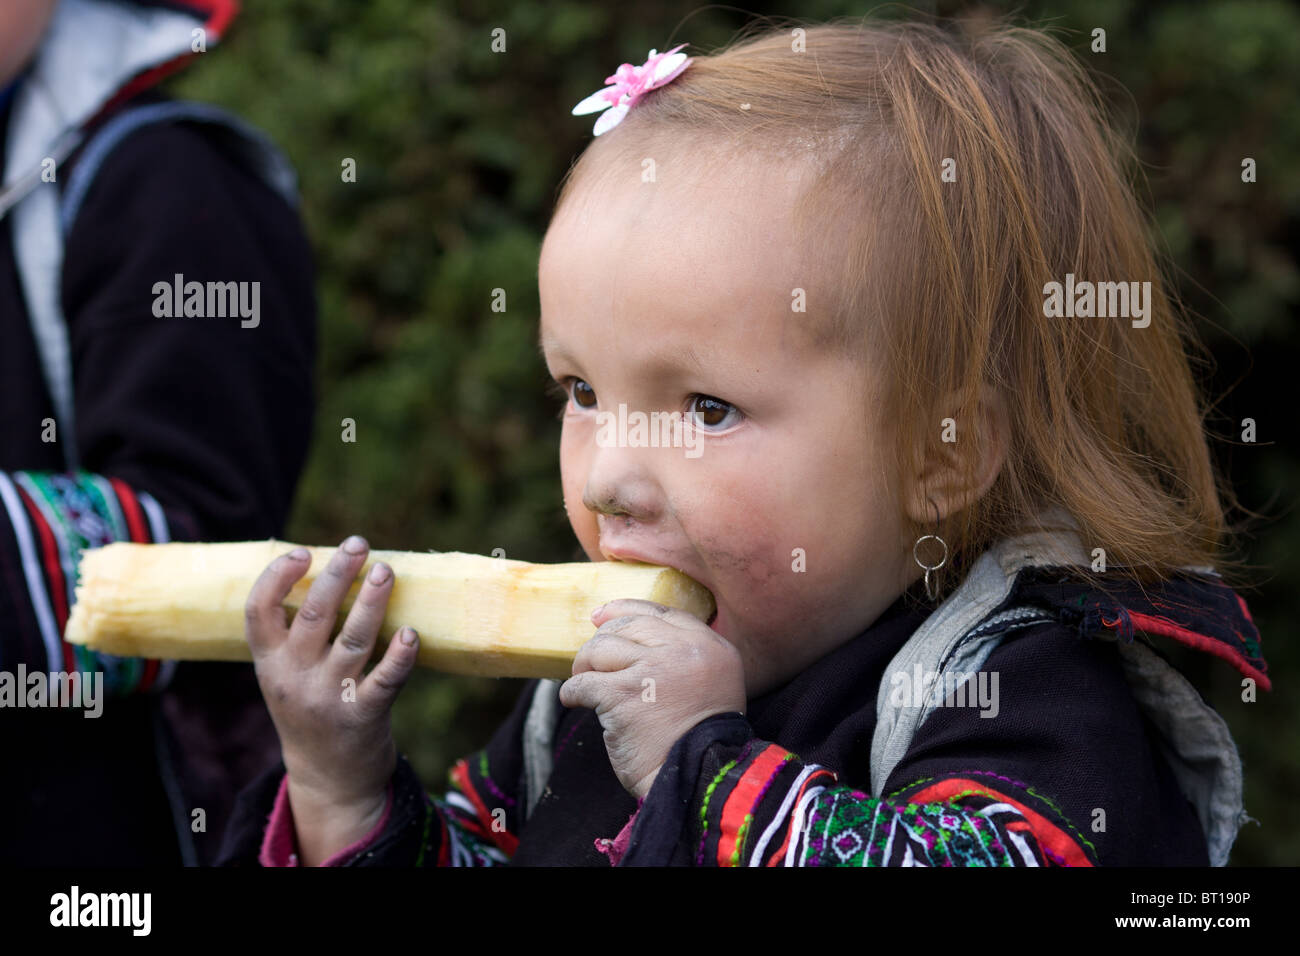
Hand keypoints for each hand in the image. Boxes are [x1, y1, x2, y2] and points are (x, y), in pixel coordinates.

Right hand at [244, 535, 419, 862]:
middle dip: (337, 574)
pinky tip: (411, 634)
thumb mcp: (287, 674)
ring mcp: (328, 697)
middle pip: (314, 615)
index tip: (303, 552)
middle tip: (358, 543)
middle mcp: (294, 677)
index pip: (258, 612)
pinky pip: (385, 680)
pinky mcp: (363, 716)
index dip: (276, 577)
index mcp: (269, 662)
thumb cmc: (312, 706)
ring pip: (353, 639)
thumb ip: (297, 632)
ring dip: (372, 602)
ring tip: (386, 570)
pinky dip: (399, 656)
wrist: (327, 778)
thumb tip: (333, 567)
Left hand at [559, 599, 746, 799]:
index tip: (602, 616)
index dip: (627, 610)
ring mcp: (651, 669)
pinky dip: (572, 692)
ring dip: (584, 665)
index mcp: (712, 646)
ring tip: (583, 682)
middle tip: (588, 660)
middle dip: (602, 639)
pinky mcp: (622, 694)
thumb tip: (630, 640)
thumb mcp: (714, 687)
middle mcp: (684, 650)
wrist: (699, 780)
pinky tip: (573, 701)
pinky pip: (584, 683)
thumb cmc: (702, 742)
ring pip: (601, 648)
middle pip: (629, 625)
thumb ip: (686, 659)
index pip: (662, 612)